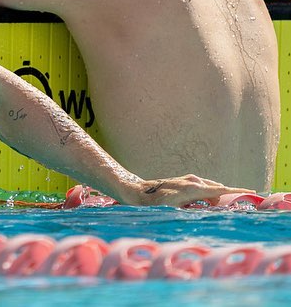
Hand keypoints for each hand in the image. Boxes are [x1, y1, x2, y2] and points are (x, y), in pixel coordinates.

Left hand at [128, 175, 255, 206]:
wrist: (139, 193)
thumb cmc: (155, 204)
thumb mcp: (175, 209)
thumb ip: (194, 207)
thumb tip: (210, 206)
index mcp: (192, 188)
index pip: (219, 189)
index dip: (236, 191)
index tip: (251, 191)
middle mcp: (192, 181)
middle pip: (217, 189)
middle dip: (224, 198)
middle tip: (220, 210)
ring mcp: (189, 179)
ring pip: (210, 188)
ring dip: (213, 198)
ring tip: (208, 209)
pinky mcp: (185, 181)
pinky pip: (202, 188)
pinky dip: (206, 195)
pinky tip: (202, 204)